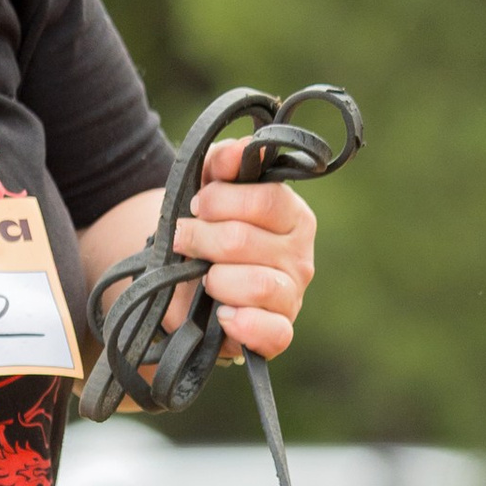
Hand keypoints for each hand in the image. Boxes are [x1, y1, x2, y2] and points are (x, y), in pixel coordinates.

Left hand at [174, 140, 316, 362]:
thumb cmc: (206, 231)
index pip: (266, 200)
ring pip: (256, 285)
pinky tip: (222, 315)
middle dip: (201, 238)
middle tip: (184, 239)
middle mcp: (301, 256)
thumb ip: (221, 161)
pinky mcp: (280, 332)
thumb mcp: (206, 188)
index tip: (197, 205)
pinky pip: (274, 334)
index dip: (220, 201)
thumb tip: (238, 151)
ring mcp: (293, 296)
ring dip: (215, 279)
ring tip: (203, 279)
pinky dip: (243, 324)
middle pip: (244, 241)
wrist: (189, 285)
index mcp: (293, 216)